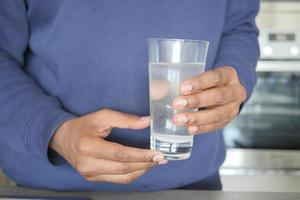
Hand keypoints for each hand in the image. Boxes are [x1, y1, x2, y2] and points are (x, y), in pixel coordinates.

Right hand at [50, 109, 165, 183]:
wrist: (62, 138)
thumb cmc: (83, 125)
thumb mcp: (102, 116)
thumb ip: (125, 120)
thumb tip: (147, 122)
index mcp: (89, 147)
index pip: (120, 154)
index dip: (141, 155)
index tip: (158, 153)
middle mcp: (88, 165)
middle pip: (124, 168)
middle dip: (146, 164)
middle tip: (161, 158)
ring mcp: (90, 175)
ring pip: (123, 178)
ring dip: (142, 170)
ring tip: (155, 162)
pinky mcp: (92, 179)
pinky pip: (118, 181)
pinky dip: (132, 174)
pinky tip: (142, 166)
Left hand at [172, 66, 246, 133]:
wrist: (224, 92)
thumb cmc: (208, 82)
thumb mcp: (202, 75)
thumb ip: (186, 81)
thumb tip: (160, 88)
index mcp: (229, 75)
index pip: (216, 76)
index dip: (200, 82)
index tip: (182, 88)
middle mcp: (236, 91)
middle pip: (218, 96)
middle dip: (196, 101)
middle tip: (176, 103)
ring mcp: (233, 108)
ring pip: (217, 114)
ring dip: (196, 118)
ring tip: (179, 119)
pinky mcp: (228, 121)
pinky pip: (215, 126)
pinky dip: (201, 128)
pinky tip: (189, 129)